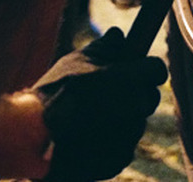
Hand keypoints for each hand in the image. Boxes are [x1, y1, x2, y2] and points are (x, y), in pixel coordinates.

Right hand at [32, 27, 167, 180]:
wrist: (35, 138)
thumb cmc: (55, 94)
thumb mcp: (76, 61)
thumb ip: (105, 47)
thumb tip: (118, 35)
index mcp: (129, 80)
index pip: (157, 69)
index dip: (146, 68)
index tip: (135, 69)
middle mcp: (135, 108)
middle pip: (149, 97)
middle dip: (134, 94)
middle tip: (107, 93)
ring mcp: (130, 135)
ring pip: (136, 121)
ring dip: (121, 117)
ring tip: (90, 116)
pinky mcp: (120, 158)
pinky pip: (124, 144)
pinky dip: (111, 140)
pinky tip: (88, 135)